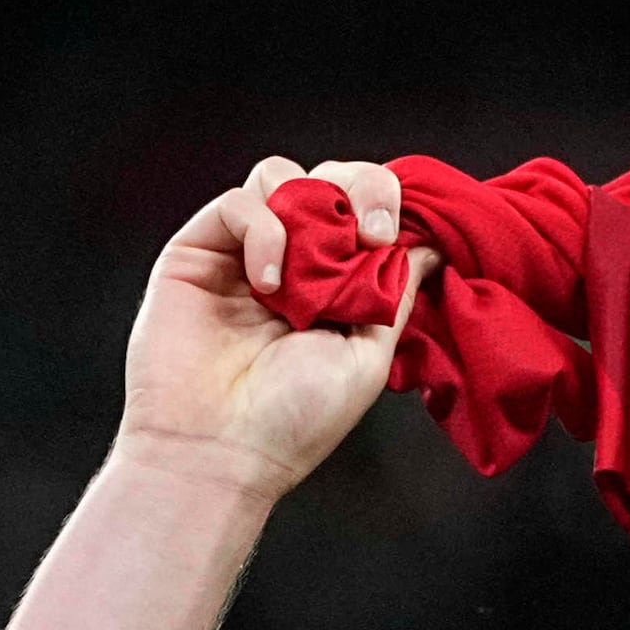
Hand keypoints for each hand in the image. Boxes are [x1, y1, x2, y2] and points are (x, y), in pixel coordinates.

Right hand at [116, 155, 426, 498]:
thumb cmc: (293, 420)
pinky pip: (238, 203)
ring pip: (282, 176)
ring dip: (310, 208)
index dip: (386, 203)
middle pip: (330, 179)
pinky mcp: (198, 250)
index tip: (394, 235)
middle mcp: (291, 260)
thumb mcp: (367, 357)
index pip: (365, 209)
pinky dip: (263, 231)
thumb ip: (396, 295)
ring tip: (313, 269)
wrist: (219, 452)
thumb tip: (431, 245)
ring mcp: (244, 252)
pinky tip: (270, 283)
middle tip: (372, 232)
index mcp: (335, 283)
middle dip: (360, 189)